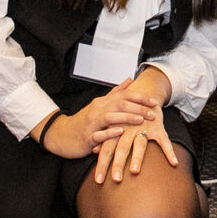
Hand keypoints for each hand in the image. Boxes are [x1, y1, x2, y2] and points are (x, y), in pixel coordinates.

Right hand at [39, 81, 157, 159]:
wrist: (61, 135)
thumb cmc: (84, 120)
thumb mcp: (100, 104)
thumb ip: (116, 92)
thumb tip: (130, 80)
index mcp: (103, 102)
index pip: (124, 95)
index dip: (140, 98)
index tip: (155, 102)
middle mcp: (98, 110)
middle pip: (120, 104)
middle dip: (138, 108)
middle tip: (153, 113)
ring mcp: (92, 123)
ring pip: (110, 117)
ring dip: (127, 117)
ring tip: (140, 120)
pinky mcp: (87, 137)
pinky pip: (99, 134)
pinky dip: (110, 132)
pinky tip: (120, 132)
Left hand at [95, 106, 179, 183]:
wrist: (143, 93)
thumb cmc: (126, 114)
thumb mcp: (114, 123)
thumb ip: (105, 138)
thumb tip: (93, 151)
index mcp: (116, 130)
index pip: (106, 150)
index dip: (102, 165)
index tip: (97, 181)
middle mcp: (128, 129)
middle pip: (121, 149)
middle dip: (117, 165)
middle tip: (115, 180)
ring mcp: (144, 128)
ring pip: (140, 145)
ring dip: (137, 158)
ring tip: (135, 172)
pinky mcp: (158, 128)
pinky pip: (164, 141)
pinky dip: (169, 152)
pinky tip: (174, 163)